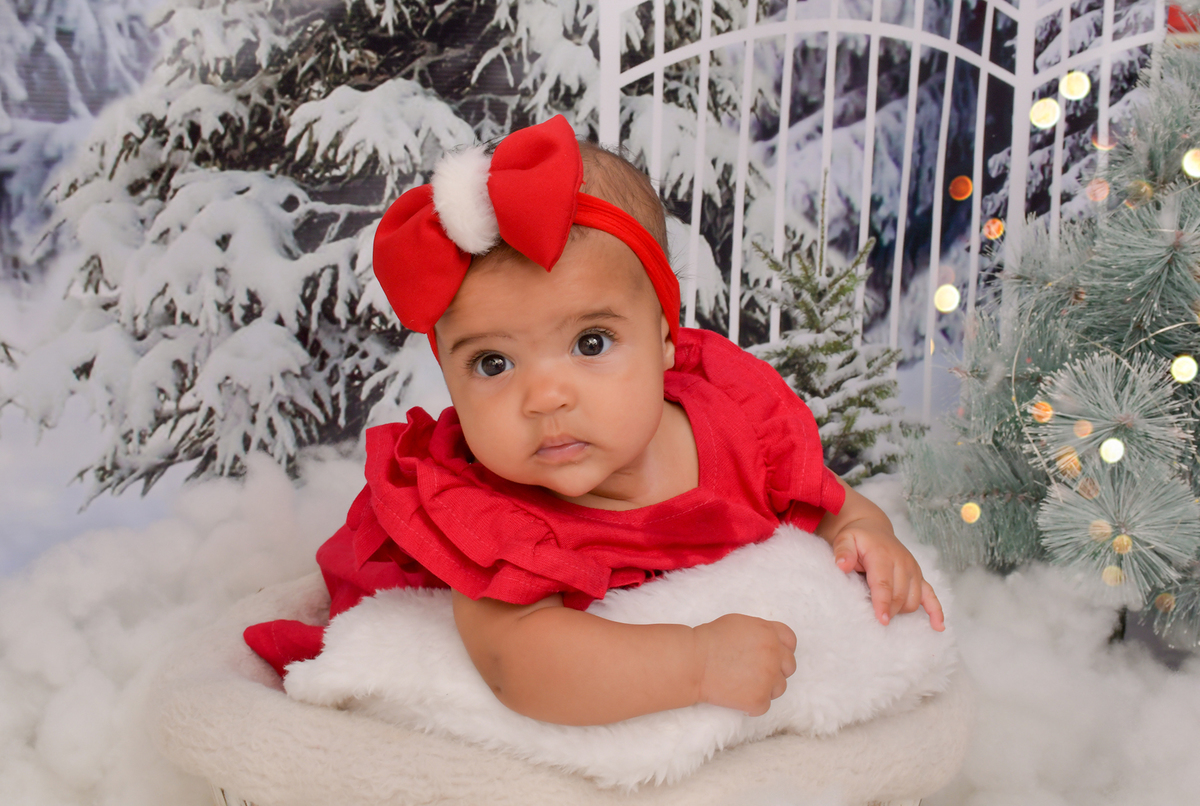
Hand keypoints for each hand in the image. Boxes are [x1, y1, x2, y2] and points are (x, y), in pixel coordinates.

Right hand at [693, 614, 796, 715]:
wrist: (693, 661)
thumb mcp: (740, 623)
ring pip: (779, 688)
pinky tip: (737, 697)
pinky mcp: (759, 699)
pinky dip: (752, 704)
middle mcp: (774, 655)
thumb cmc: (710, 640)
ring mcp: (768, 678)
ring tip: (744, 684)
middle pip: (789, 666)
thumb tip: (769, 641)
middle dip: (776, 669)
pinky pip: (764, 706)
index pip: (790, 641)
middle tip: (756, 672)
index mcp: (769, 633)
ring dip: (766, 688)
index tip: (773, 656)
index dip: (782, 649)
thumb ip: (761, 631)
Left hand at [829, 524, 944, 630]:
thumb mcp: (845, 540)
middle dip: (889, 611)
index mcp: (883, 555)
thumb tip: (842, 565)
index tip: (881, 619)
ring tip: (885, 613)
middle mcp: (903, 563)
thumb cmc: (857, 538)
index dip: (883, 603)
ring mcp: (914, 570)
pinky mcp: (919, 576)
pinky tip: (937, 626)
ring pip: (913, 600)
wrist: (873, 529)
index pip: (884, 583)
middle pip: (899, 596)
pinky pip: (931, 595)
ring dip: (901, 611)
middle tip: (873, 619)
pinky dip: (936, 611)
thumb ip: (843, 552)